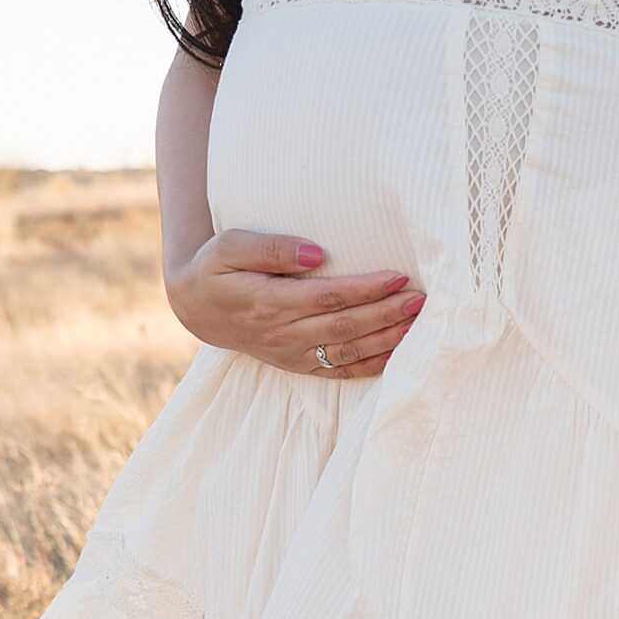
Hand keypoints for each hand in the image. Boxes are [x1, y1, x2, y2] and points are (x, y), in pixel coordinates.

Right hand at [165, 229, 424, 377]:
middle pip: (346, 327)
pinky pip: (339, 371)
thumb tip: (316, 253)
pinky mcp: (298, 365)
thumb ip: (272, 248)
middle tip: (420, 299)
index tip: (398, 275)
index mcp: (269, 304)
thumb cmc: (216, 269)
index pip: (328, 298)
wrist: (197, 308)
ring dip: (386, 340)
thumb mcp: (231, 246)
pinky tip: (396, 353)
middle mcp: (284, 335)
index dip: (366, 289)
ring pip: (348, 352)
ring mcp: (292, 354)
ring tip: (418, 323)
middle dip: (387, 314)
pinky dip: (370, 365)